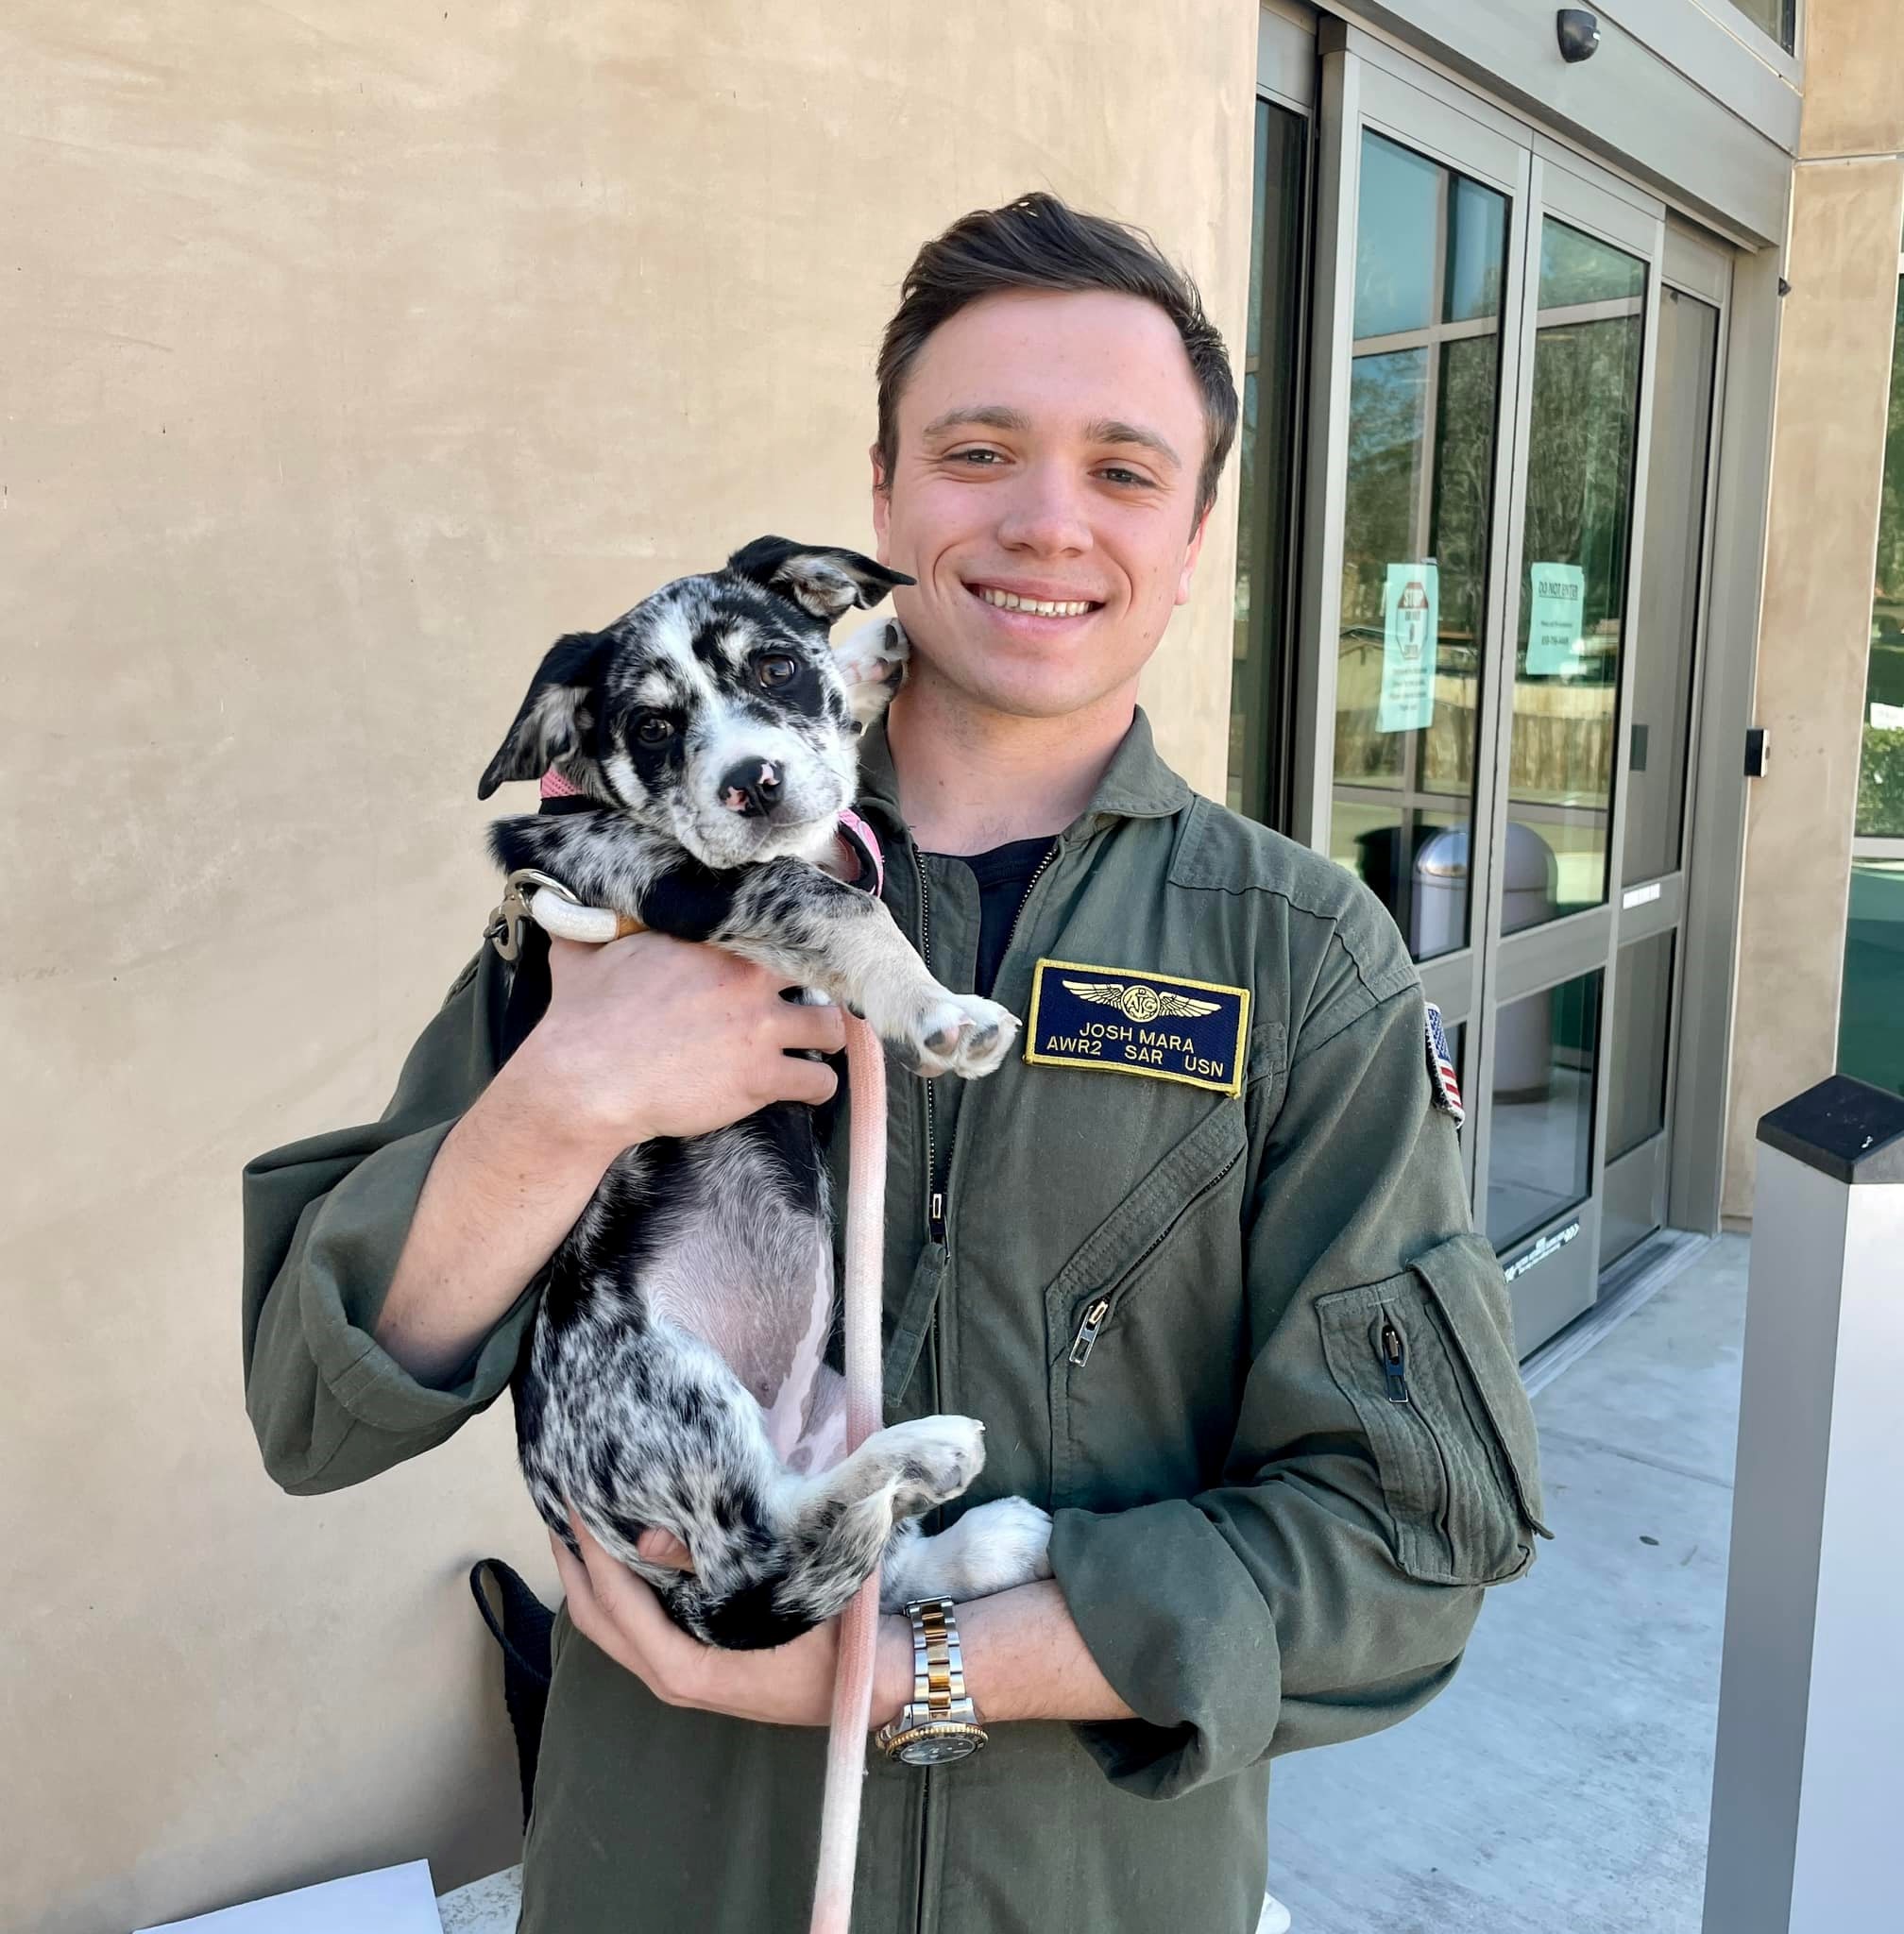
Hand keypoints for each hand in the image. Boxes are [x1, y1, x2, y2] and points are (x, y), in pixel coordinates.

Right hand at [509, 932, 845, 1157]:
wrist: (584, 1080)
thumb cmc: (580, 1018)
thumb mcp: (583, 953)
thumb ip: (596, 925)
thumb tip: (573, 903)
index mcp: (711, 940)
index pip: (773, 925)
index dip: (787, 940)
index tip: (786, 953)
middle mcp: (745, 977)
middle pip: (816, 972)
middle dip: (817, 987)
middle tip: (807, 999)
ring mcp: (758, 1027)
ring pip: (831, 1025)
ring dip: (827, 1036)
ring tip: (816, 1042)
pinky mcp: (761, 1077)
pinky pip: (820, 1080)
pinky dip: (819, 1086)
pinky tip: (809, 1087)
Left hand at [550, 1513, 910, 1727]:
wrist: (874, 1682)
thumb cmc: (828, 1639)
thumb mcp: (774, 1596)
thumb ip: (709, 1569)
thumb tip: (645, 1541)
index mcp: (680, 1666)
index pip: (613, 1604)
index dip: (589, 1552)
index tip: (573, 1502)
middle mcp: (670, 1678)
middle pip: (597, 1622)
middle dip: (573, 1566)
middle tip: (558, 1509)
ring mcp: (682, 1675)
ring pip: (614, 1628)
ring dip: (593, 1579)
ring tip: (583, 1527)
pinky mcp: (699, 1663)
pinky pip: (639, 1627)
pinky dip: (621, 1592)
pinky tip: (629, 1556)